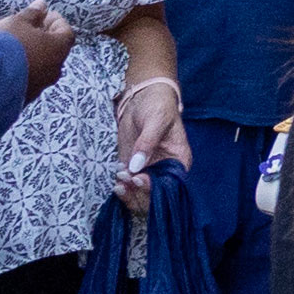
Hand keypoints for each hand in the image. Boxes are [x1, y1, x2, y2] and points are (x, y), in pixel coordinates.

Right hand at [0, 4, 70, 101]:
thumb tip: (41, 5)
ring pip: (43, 67)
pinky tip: (10, 64)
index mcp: (59, 48)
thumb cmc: (8, 45)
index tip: (46, 14)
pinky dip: (25, 70)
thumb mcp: (18, 22)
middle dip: (46, 38)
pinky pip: (30, 80)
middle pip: (56, 50)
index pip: (66, 32)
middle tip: (32, 29)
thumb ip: (32, 13)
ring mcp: (41, 86)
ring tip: (18, 46)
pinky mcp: (25, 98)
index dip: (57, 21)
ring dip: (35, 55)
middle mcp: (54, 69)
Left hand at [115, 74, 187, 189]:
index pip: (170, 185)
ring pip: (140, 196)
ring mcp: (147, 171)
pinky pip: (127, 187)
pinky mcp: (131, 169)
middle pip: (154, 196)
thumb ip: (147, 142)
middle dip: (139, 193)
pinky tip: (115, 182)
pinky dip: (121, 189)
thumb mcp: (156, 120)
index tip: (138, 178)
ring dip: (128, 194)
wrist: (142, 97)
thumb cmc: (157, 105)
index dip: (154, 187)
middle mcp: (164, 171)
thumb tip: (136, 166)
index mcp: (178, 161)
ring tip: (118, 183)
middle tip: (124, 180)